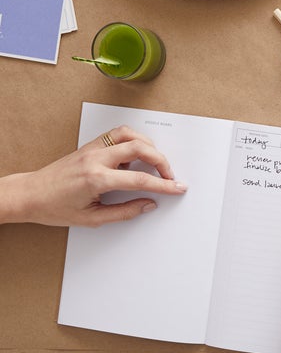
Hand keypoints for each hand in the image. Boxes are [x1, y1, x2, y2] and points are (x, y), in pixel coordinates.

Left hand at [1, 125, 186, 226]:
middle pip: (140, 149)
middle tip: (169, 175)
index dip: (164, 184)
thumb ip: (124, 211)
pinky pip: (118, 134)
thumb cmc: (54, 207)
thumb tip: (147, 204)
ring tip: (155, 161)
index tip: (177, 187)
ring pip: (130, 135)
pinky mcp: (90, 145)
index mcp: (96, 179)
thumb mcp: (92, 218)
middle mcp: (95, 159)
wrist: (30, 195)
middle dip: (161, 161)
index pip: (140, 179)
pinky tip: (136, 153)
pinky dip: (133, 140)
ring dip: (149, 146)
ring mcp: (93, 148)